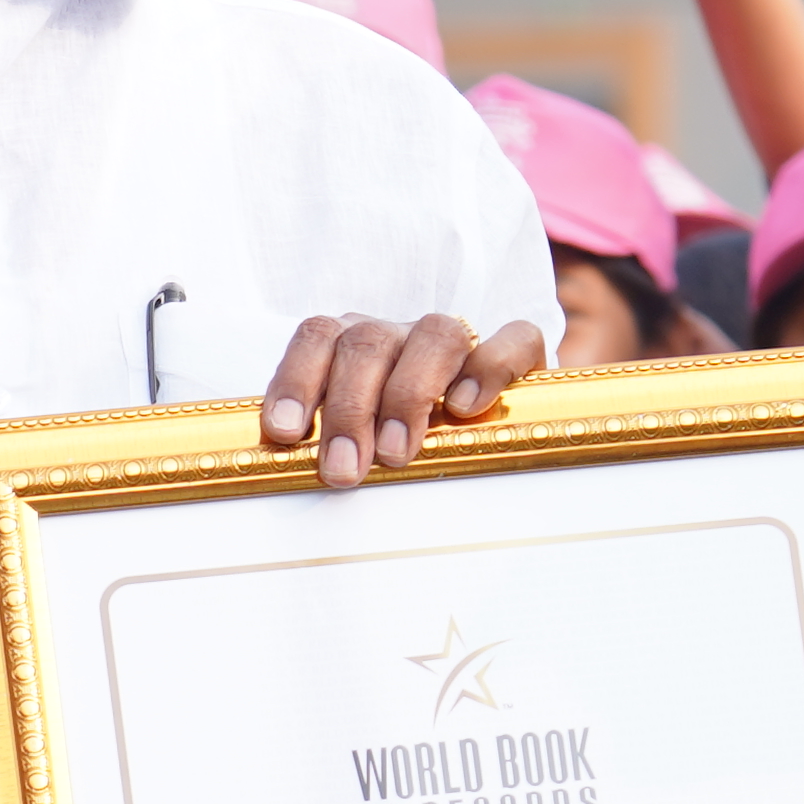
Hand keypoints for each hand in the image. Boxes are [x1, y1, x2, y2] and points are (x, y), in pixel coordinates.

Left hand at [257, 313, 549, 490]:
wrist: (483, 442)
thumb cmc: (397, 452)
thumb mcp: (354, 449)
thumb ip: (324, 446)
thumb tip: (285, 466)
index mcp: (353, 349)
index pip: (318, 336)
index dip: (296, 379)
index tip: (286, 433)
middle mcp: (399, 336)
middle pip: (367, 341)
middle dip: (350, 409)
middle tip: (344, 470)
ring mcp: (456, 342)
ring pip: (434, 333)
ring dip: (408, 394)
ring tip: (397, 454)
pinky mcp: (518, 357)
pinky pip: (514, 338)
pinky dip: (488, 367)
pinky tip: (463, 408)